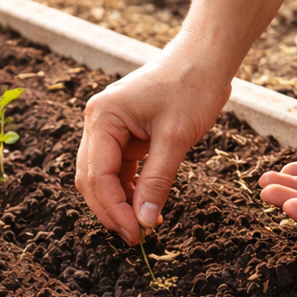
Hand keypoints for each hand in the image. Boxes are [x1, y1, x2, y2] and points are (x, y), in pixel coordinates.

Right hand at [75, 52, 230, 244]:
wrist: (204, 59)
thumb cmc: (191, 87)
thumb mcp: (175, 138)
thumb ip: (157, 181)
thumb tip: (146, 222)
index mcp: (103, 117)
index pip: (98, 175)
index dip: (114, 209)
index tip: (136, 233)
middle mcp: (97, 122)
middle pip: (92, 179)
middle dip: (111, 211)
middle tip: (135, 238)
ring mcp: (108, 129)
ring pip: (102, 178)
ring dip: (119, 203)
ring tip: (141, 227)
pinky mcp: (123, 134)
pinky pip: (119, 170)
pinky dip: (129, 191)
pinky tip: (145, 207)